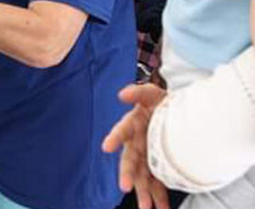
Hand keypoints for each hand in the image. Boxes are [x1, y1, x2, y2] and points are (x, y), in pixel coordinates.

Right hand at [102, 83, 170, 208]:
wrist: (182, 116)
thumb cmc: (162, 104)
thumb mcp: (153, 94)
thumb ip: (139, 92)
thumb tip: (121, 94)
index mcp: (133, 125)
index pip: (122, 131)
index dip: (114, 138)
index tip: (106, 147)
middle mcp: (137, 144)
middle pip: (130, 161)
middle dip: (127, 174)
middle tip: (125, 187)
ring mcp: (147, 157)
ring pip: (142, 177)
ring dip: (143, 192)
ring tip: (146, 207)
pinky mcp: (157, 168)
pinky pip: (157, 184)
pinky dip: (159, 197)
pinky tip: (160, 207)